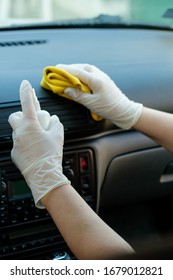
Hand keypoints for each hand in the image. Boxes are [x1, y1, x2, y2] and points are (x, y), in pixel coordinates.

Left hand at [8, 80, 69, 207]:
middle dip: (22, 116)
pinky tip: (34, 149)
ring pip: (17, 131)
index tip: (25, 84)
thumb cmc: (50, 156)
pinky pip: (19, 144)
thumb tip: (54, 120)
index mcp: (30, 126)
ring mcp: (16, 144)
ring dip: (26, 131)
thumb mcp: (58, 137)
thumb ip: (56, 124)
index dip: (26, 91)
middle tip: (33, 120)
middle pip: (15, 117)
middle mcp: (20, 133)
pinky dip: (25, 143)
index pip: (27, 103)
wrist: (44, 176)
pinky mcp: (15, 153)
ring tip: (38, 139)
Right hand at [57, 64, 142, 128]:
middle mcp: (99, 75)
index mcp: (96, 79)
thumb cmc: (109, 108)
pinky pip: (90, 73)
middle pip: (81, 67)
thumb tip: (66, 90)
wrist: (124, 111)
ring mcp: (102, 77)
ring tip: (67, 74)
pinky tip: (78, 79)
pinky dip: (82, 74)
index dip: (65, 70)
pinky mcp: (104, 81)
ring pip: (86, 69)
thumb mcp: (91, 103)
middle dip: (69, 68)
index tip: (55, 68)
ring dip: (76, 70)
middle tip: (59, 70)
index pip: (77, 72)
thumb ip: (77, 95)